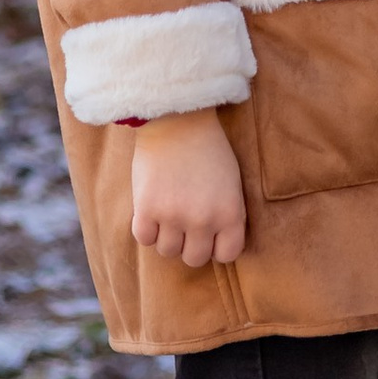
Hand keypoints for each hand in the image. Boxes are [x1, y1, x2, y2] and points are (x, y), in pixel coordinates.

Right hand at [130, 109, 246, 268]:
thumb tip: (217, 244)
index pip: (227, 254)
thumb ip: (227, 214)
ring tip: (168, 212)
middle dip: (190, 244)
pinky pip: (145, 239)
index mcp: (230, 213)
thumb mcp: (233, 182)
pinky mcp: (146, 210)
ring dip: (167, 236)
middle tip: (185, 224)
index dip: (217, 246)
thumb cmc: (209, 148)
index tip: (210, 235)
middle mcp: (203, 220)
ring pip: (168, 251)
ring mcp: (173, 217)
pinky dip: (147, 228)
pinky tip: (152, 210)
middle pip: (194, 258)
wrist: (178, 120)